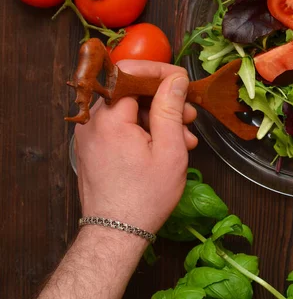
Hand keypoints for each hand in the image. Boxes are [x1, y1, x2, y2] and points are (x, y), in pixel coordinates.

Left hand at [74, 60, 198, 233]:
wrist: (116, 233)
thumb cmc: (144, 196)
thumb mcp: (169, 149)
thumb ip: (171, 108)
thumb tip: (175, 79)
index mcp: (109, 118)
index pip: (130, 72)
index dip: (159, 71)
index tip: (182, 80)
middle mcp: (93, 122)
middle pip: (130, 91)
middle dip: (163, 99)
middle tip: (189, 115)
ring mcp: (90, 135)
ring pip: (128, 110)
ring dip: (158, 118)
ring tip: (184, 138)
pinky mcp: (93, 148)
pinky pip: (120, 126)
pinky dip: (144, 130)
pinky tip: (166, 146)